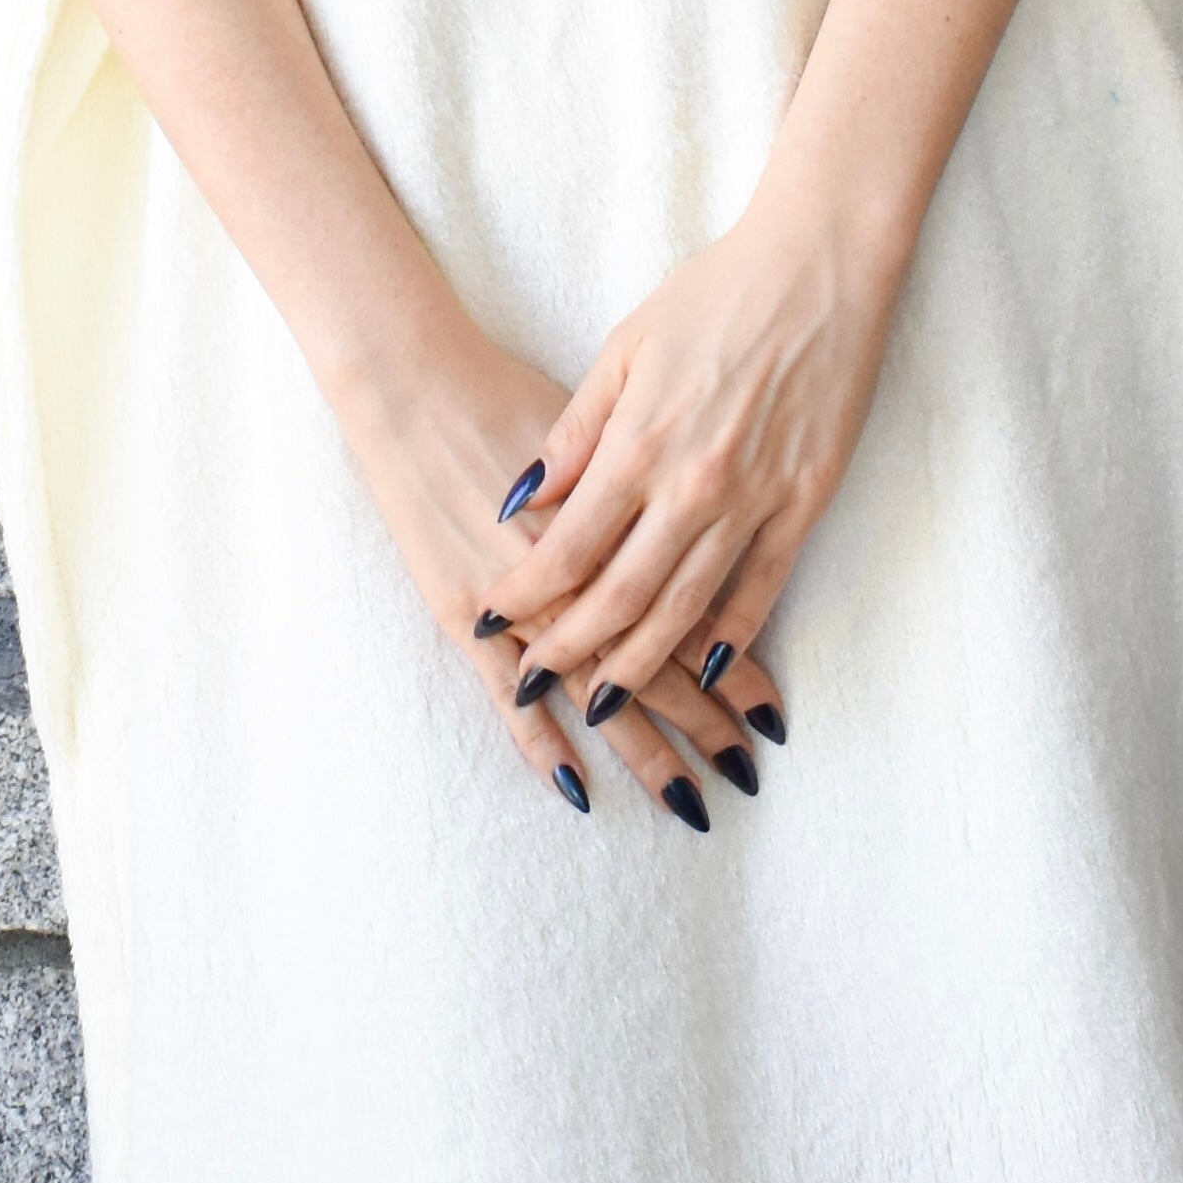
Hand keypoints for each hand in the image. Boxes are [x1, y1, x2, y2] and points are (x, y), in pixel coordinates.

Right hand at [334, 324, 771, 830]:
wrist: (413, 384)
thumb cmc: (506, 389)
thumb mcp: (601, 416)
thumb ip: (647, 480)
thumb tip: (694, 517)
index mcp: (624, 525)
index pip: (691, 614)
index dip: (732, 668)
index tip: (769, 713)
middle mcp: (581, 575)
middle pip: (654, 663)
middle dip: (703, 722)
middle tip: (744, 773)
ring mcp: (522, 603)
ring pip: (594, 690)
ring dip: (643, 746)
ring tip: (687, 798)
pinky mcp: (466, 615)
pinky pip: (505, 696)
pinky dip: (539, 743)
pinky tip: (575, 787)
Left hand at [500, 185, 897, 720]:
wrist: (819, 264)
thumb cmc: (716, 292)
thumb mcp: (626, 345)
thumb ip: (576, 429)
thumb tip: (525, 494)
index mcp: (639, 442)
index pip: (568, 546)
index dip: (525, 594)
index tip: (492, 627)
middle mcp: (692, 483)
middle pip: (621, 595)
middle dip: (572, 650)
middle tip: (535, 686)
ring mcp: (753, 498)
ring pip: (687, 606)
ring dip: (643, 664)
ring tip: (606, 704)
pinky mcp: (804, 500)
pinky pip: (762, 585)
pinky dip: (734, 636)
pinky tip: (709, 672)